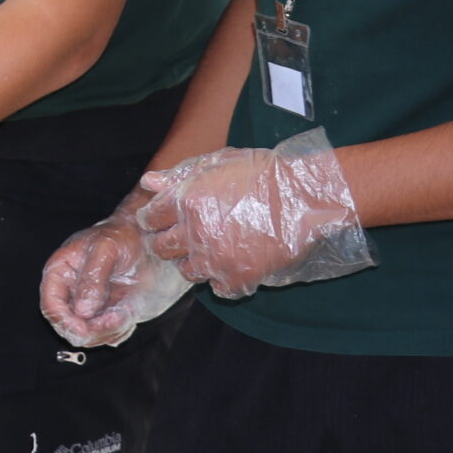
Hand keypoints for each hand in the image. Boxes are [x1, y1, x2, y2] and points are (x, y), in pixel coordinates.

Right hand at [40, 206, 188, 347]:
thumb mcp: (106, 249)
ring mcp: (90, 306)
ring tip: (126, 314)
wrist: (150, 240)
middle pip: (67, 326)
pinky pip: (108, 336)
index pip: (51, 305)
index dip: (63, 321)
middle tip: (113, 321)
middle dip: (88, 331)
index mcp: (61, 272)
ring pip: (89, 336)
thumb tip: (82, 311)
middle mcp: (72, 293)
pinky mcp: (109, 315)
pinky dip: (118, 332)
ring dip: (107, 332)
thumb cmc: (123, 236)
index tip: (83, 329)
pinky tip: (129, 313)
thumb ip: (93, 279)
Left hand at [134, 129, 372, 298]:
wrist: (303, 197)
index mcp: (186, 201)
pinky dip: (221, 278)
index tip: (160, 219)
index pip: (150, 218)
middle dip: (166, 242)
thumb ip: (178, 176)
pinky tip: (231, 263)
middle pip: (161, 248)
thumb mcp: (216, 164)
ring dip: (192, 261)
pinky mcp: (239, 278)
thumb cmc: (261, 174)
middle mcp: (195, 233)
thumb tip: (148, 182)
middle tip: (181, 236)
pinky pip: (216, 287)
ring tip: (209, 249)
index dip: (153, 218)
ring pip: (186, 271)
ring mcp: (216, 259)